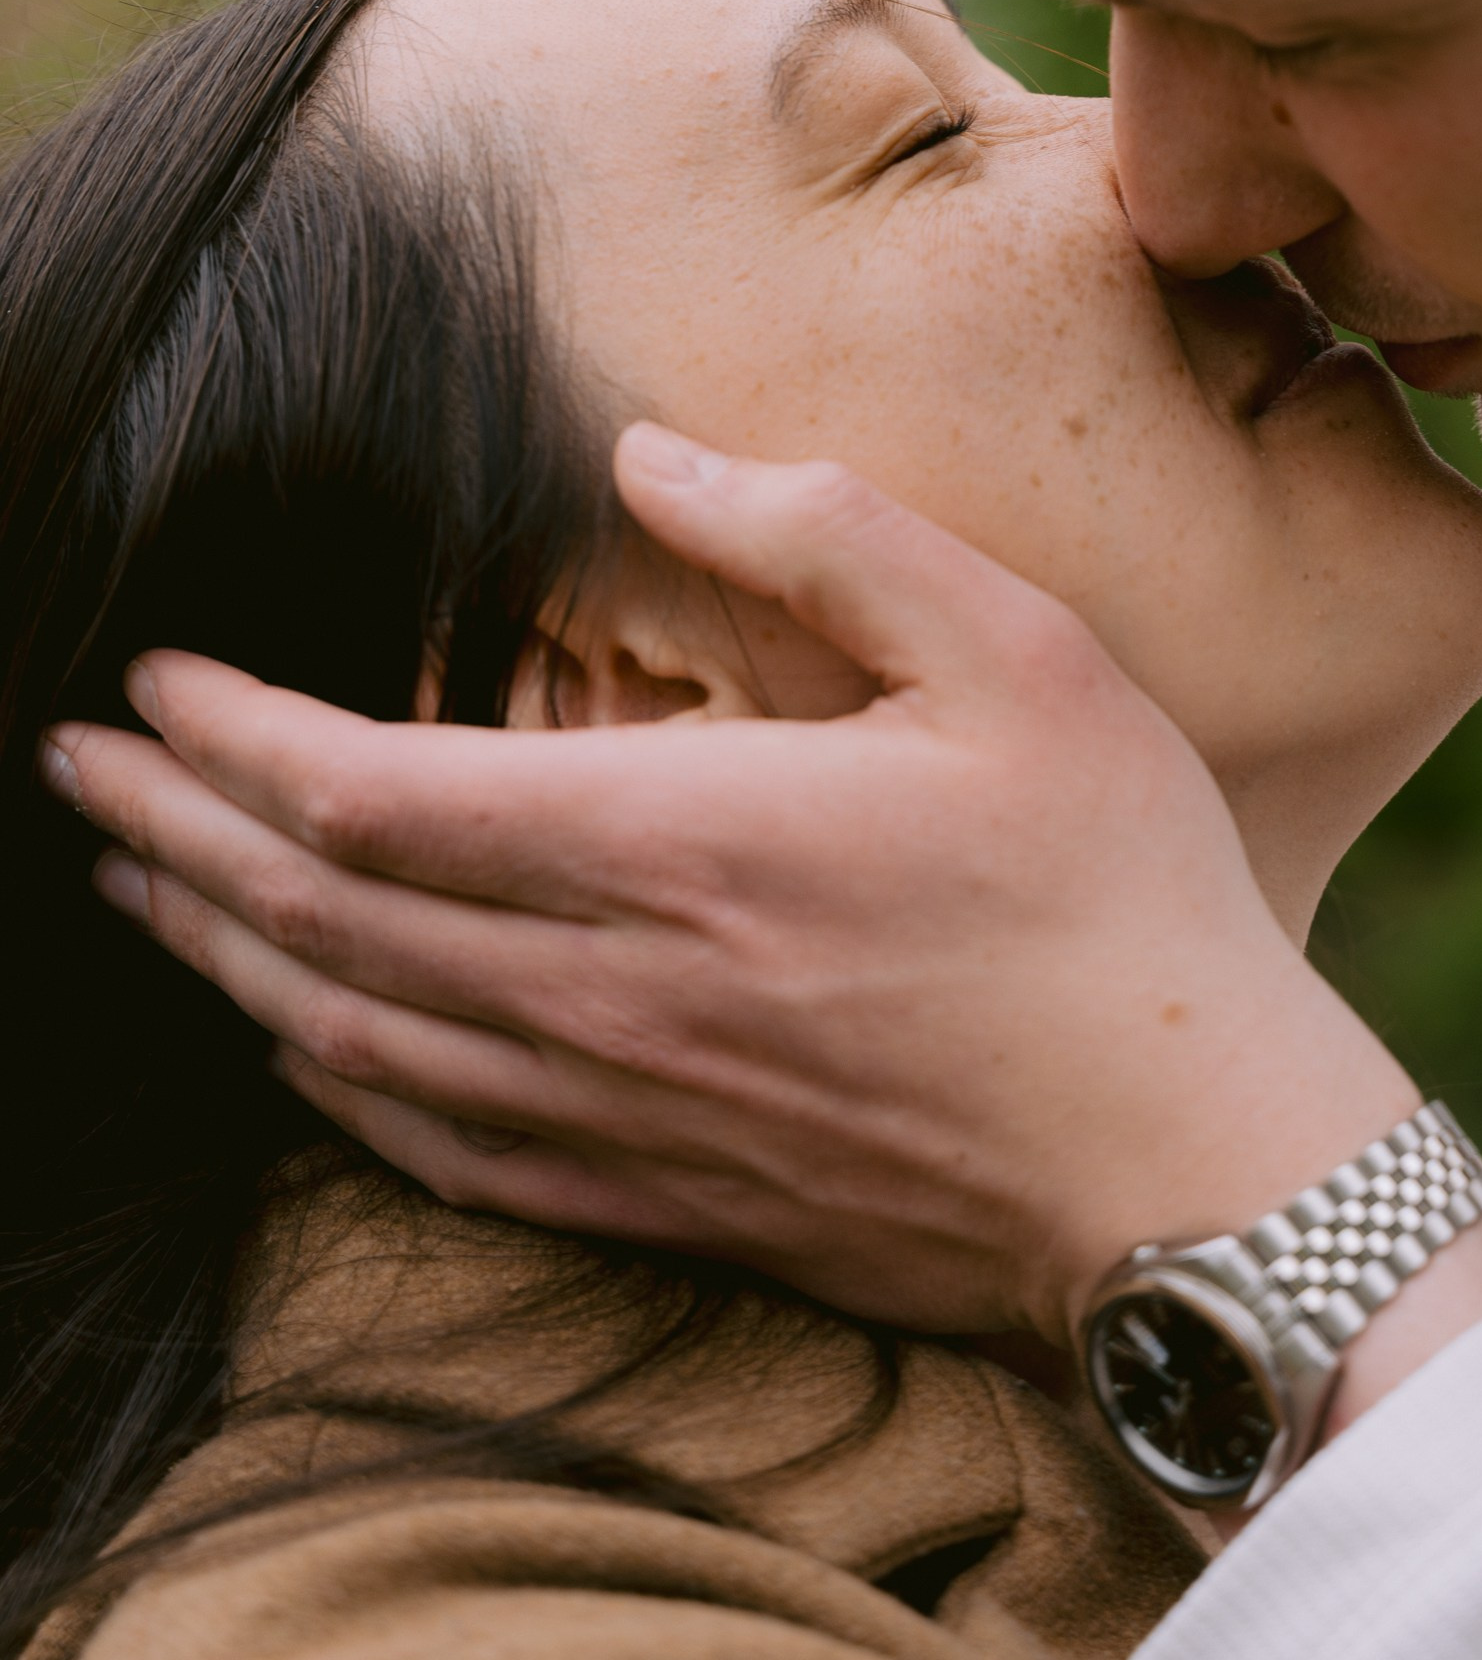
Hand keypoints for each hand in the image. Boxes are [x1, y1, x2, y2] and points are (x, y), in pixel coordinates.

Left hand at [49, 426, 1442, 1347]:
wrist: (1193, 1172)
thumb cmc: (1116, 902)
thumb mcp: (1016, 655)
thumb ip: (823, 533)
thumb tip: (649, 456)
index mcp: (675, 845)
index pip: (370, 795)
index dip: (233, 737)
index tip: (154, 679)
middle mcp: (607, 993)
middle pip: (315, 918)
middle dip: (174, 832)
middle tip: (82, 765)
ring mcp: (622, 1115)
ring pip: (346, 1039)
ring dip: (222, 952)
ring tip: (142, 884)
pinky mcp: (660, 1203)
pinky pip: (433, 1151)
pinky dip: (330, 1085)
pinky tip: (299, 1052)